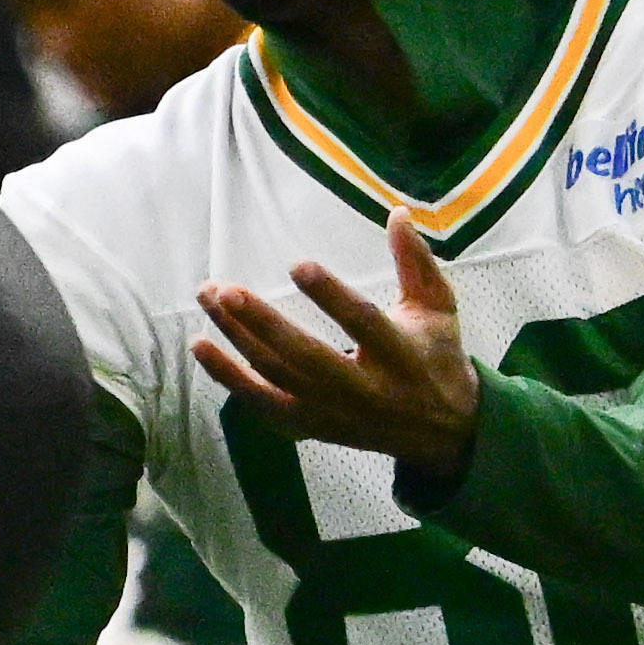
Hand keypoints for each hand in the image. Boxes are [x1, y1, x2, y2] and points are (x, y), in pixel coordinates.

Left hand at [194, 212, 481, 471]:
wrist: (440, 432)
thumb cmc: (436, 356)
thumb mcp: (438, 307)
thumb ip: (416, 261)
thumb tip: (398, 212)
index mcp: (400, 355)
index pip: (362, 324)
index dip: (330, 296)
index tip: (297, 264)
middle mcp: (364, 390)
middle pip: (306, 358)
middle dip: (263, 325)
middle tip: (226, 291)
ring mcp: (333, 413)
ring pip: (277, 377)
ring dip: (237, 340)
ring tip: (209, 299)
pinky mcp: (312, 427)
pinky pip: (263, 405)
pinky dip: (230, 379)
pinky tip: (203, 348)